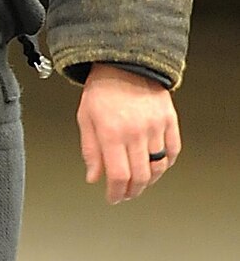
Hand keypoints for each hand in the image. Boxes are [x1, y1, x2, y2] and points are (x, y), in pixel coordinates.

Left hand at [77, 63, 180, 203]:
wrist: (124, 63)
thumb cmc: (101, 89)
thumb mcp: (85, 119)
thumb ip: (90, 151)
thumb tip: (94, 177)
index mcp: (112, 133)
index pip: (118, 175)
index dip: (115, 192)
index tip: (112, 197)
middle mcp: (136, 132)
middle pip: (140, 176)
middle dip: (131, 191)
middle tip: (125, 194)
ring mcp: (155, 126)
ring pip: (158, 167)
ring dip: (148, 181)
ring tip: (138, 183)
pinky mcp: (169, 120)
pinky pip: (173, 150)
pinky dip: (166, 164)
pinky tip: (156, 167)